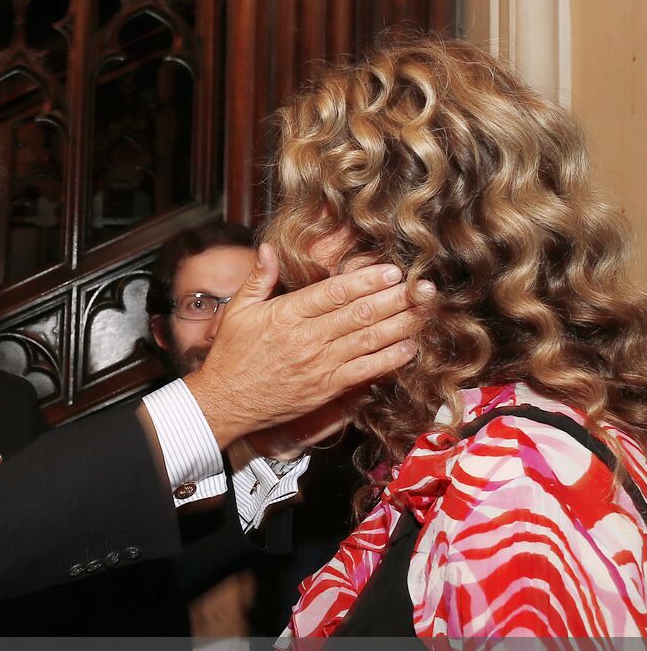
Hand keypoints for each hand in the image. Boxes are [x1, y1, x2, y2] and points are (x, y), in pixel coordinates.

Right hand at [184, 243, 430, 448]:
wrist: (226, 402)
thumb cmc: (231, 355)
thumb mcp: (238, 311)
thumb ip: (258, 278)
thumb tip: (269, 248)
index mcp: (286, 314)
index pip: (334, 292)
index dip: (366, 280)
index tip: (391, 270)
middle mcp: (307, 338)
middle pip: (360, 314)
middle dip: (395, 298)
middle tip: (424, 286)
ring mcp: (320, 365)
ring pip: (368, 340)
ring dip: (401, 325)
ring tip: (425, 310)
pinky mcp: (327, 388)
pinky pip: (365, 371)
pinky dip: (390, 359)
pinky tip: (410, 347)